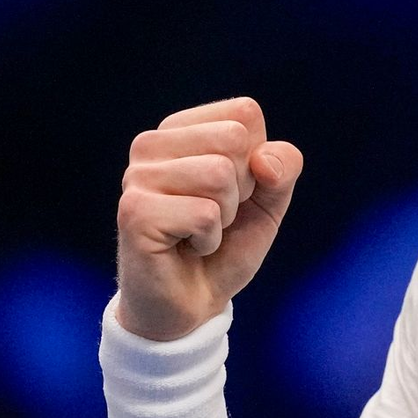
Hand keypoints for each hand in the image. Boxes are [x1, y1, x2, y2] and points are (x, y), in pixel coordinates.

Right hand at [114, 96, 302, 339]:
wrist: (193, 304)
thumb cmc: (228, 244)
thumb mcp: (271, 199)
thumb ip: (284, 166)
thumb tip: (263, 159)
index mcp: (181, 128)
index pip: (244, 113)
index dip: (257, 159)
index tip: (234, 191)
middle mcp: (151, 144)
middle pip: (234, 140)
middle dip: (242, 188)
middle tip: (216, 216)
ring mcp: (137, 176)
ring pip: (219, 175)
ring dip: (225, 216)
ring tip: (201, 231)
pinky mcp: (134, 212)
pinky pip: (204, 214)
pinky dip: (209, 239)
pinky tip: (187, 248)